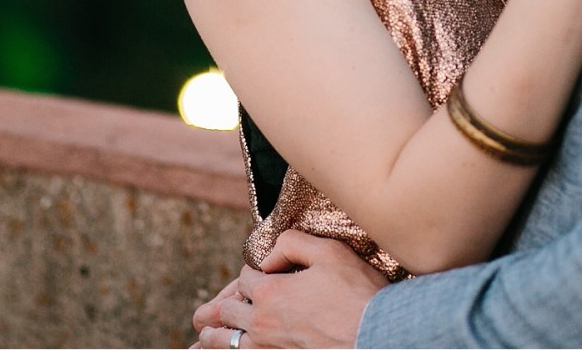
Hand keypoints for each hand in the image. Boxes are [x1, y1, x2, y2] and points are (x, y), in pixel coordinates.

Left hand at [195, 231, 388, 347]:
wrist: (377, 335)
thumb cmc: (358, 293)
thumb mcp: (328, 251)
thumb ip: (292, 243)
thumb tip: (268, 257)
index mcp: (270, 291)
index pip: (246, 278)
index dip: (253, 273)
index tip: (264, 274)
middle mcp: (262, 322)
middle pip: (228, 312)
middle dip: (221, 306)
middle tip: (207, 312)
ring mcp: (270, 348)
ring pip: (228, 343)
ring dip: (214, 336)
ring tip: (203, 335)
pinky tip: (232, 349)